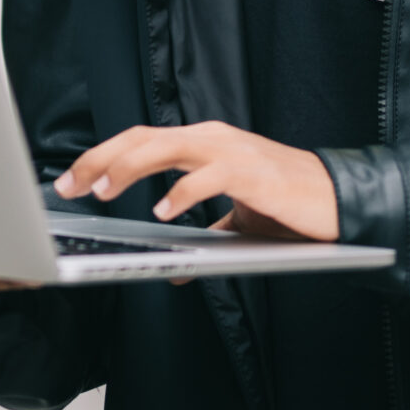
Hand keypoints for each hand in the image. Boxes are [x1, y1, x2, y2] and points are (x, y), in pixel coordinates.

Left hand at [53, 122, 337, 241]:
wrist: (338, 199)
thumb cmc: (286, 204)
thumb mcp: (236, 222)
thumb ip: (206, 236)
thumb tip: (177, 271)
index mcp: (203, 143)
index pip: (142, 140)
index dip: (103, 156)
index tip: (72, 180)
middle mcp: (212, 138)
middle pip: (143, 137)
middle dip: (101, 159)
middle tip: (71, 185)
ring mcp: (231, 151)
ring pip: (167, 146)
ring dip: (130, 166)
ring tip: (103, 189)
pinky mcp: (252, 172)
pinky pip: (209, 176)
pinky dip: (182, 191)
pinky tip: (163, 211)